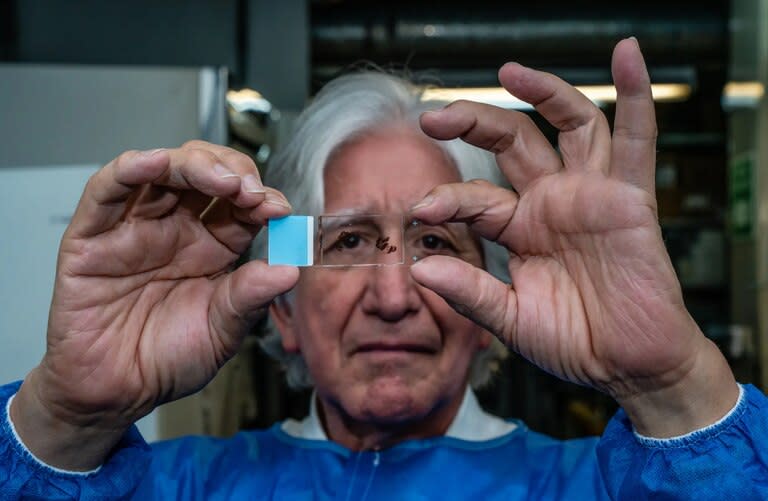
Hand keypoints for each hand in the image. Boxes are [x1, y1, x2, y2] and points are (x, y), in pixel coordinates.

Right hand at [12, 141, 298, 467]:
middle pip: (204, 175)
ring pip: (162, 172)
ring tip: (222, 180)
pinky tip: (157, 163)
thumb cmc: (167, 361)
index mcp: (211, 247)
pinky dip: (130, 169)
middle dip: (233, 172)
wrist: (116, 394)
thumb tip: (291, 270)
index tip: (279, 209)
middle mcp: (175, 229)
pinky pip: (107, 192)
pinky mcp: (91, 236)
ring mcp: (134, 228)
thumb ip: (250, 297)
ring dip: (194, 164)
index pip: (239, 204)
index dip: (261, 198)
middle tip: (251, 191)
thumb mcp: (222, 331)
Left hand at [411, 38, 736, 435]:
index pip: (476, 198)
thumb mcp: (510, 320)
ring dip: (543, 92)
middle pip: (512, 141)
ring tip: (508, 71)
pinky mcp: (630, 200)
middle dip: (473, 123)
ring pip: (568, 125)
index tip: (420, 210)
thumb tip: (419, 268)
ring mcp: (590, 195)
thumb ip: (469, 292)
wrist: (628, 366)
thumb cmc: (574, 342)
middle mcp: (551, 202)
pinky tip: (626, 56)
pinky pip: (636, 140)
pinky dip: (635, 96)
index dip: (448, 197)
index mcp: (518, 229)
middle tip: (433, 116)